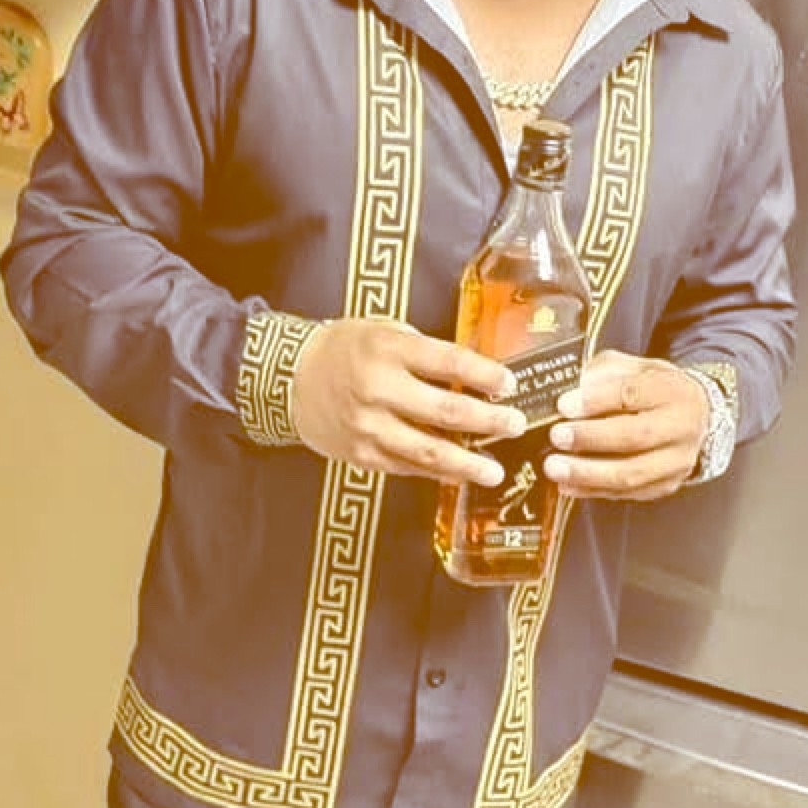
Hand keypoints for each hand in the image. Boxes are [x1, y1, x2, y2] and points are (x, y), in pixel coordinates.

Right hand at [291, 318, 523, 483]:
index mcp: (388, 349)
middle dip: (488, 421)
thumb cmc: (346, 349)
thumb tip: (476, 376)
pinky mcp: (362, 454)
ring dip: (468, 464)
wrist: (290, 378)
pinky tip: (459, 476)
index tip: (511, 384)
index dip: (486, 375)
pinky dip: (436, 473)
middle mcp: (379, 389)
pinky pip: (407, 467)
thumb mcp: (384, 331)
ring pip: (428, 451)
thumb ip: (425, 352)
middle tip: (516, 425)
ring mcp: (369, 426)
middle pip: (446, 410)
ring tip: (495, 471)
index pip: (449, 362)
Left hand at [543, 350, 710, 502]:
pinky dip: (593, 490)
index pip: (632, 394)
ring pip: (631, 474)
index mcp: (672, 390)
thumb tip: (573, 393)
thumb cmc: (657, 391)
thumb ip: (604, 374)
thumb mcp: (634, 368)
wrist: (694, 417)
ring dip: (587, 473)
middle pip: (634, 436)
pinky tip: (569, 484)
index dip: (595, 401)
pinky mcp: (665, 485)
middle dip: (590, 438)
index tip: (564, 405)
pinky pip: (627, 493)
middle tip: (557, 437)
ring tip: (555, 468)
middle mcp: (681, 428)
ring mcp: (676, 462)